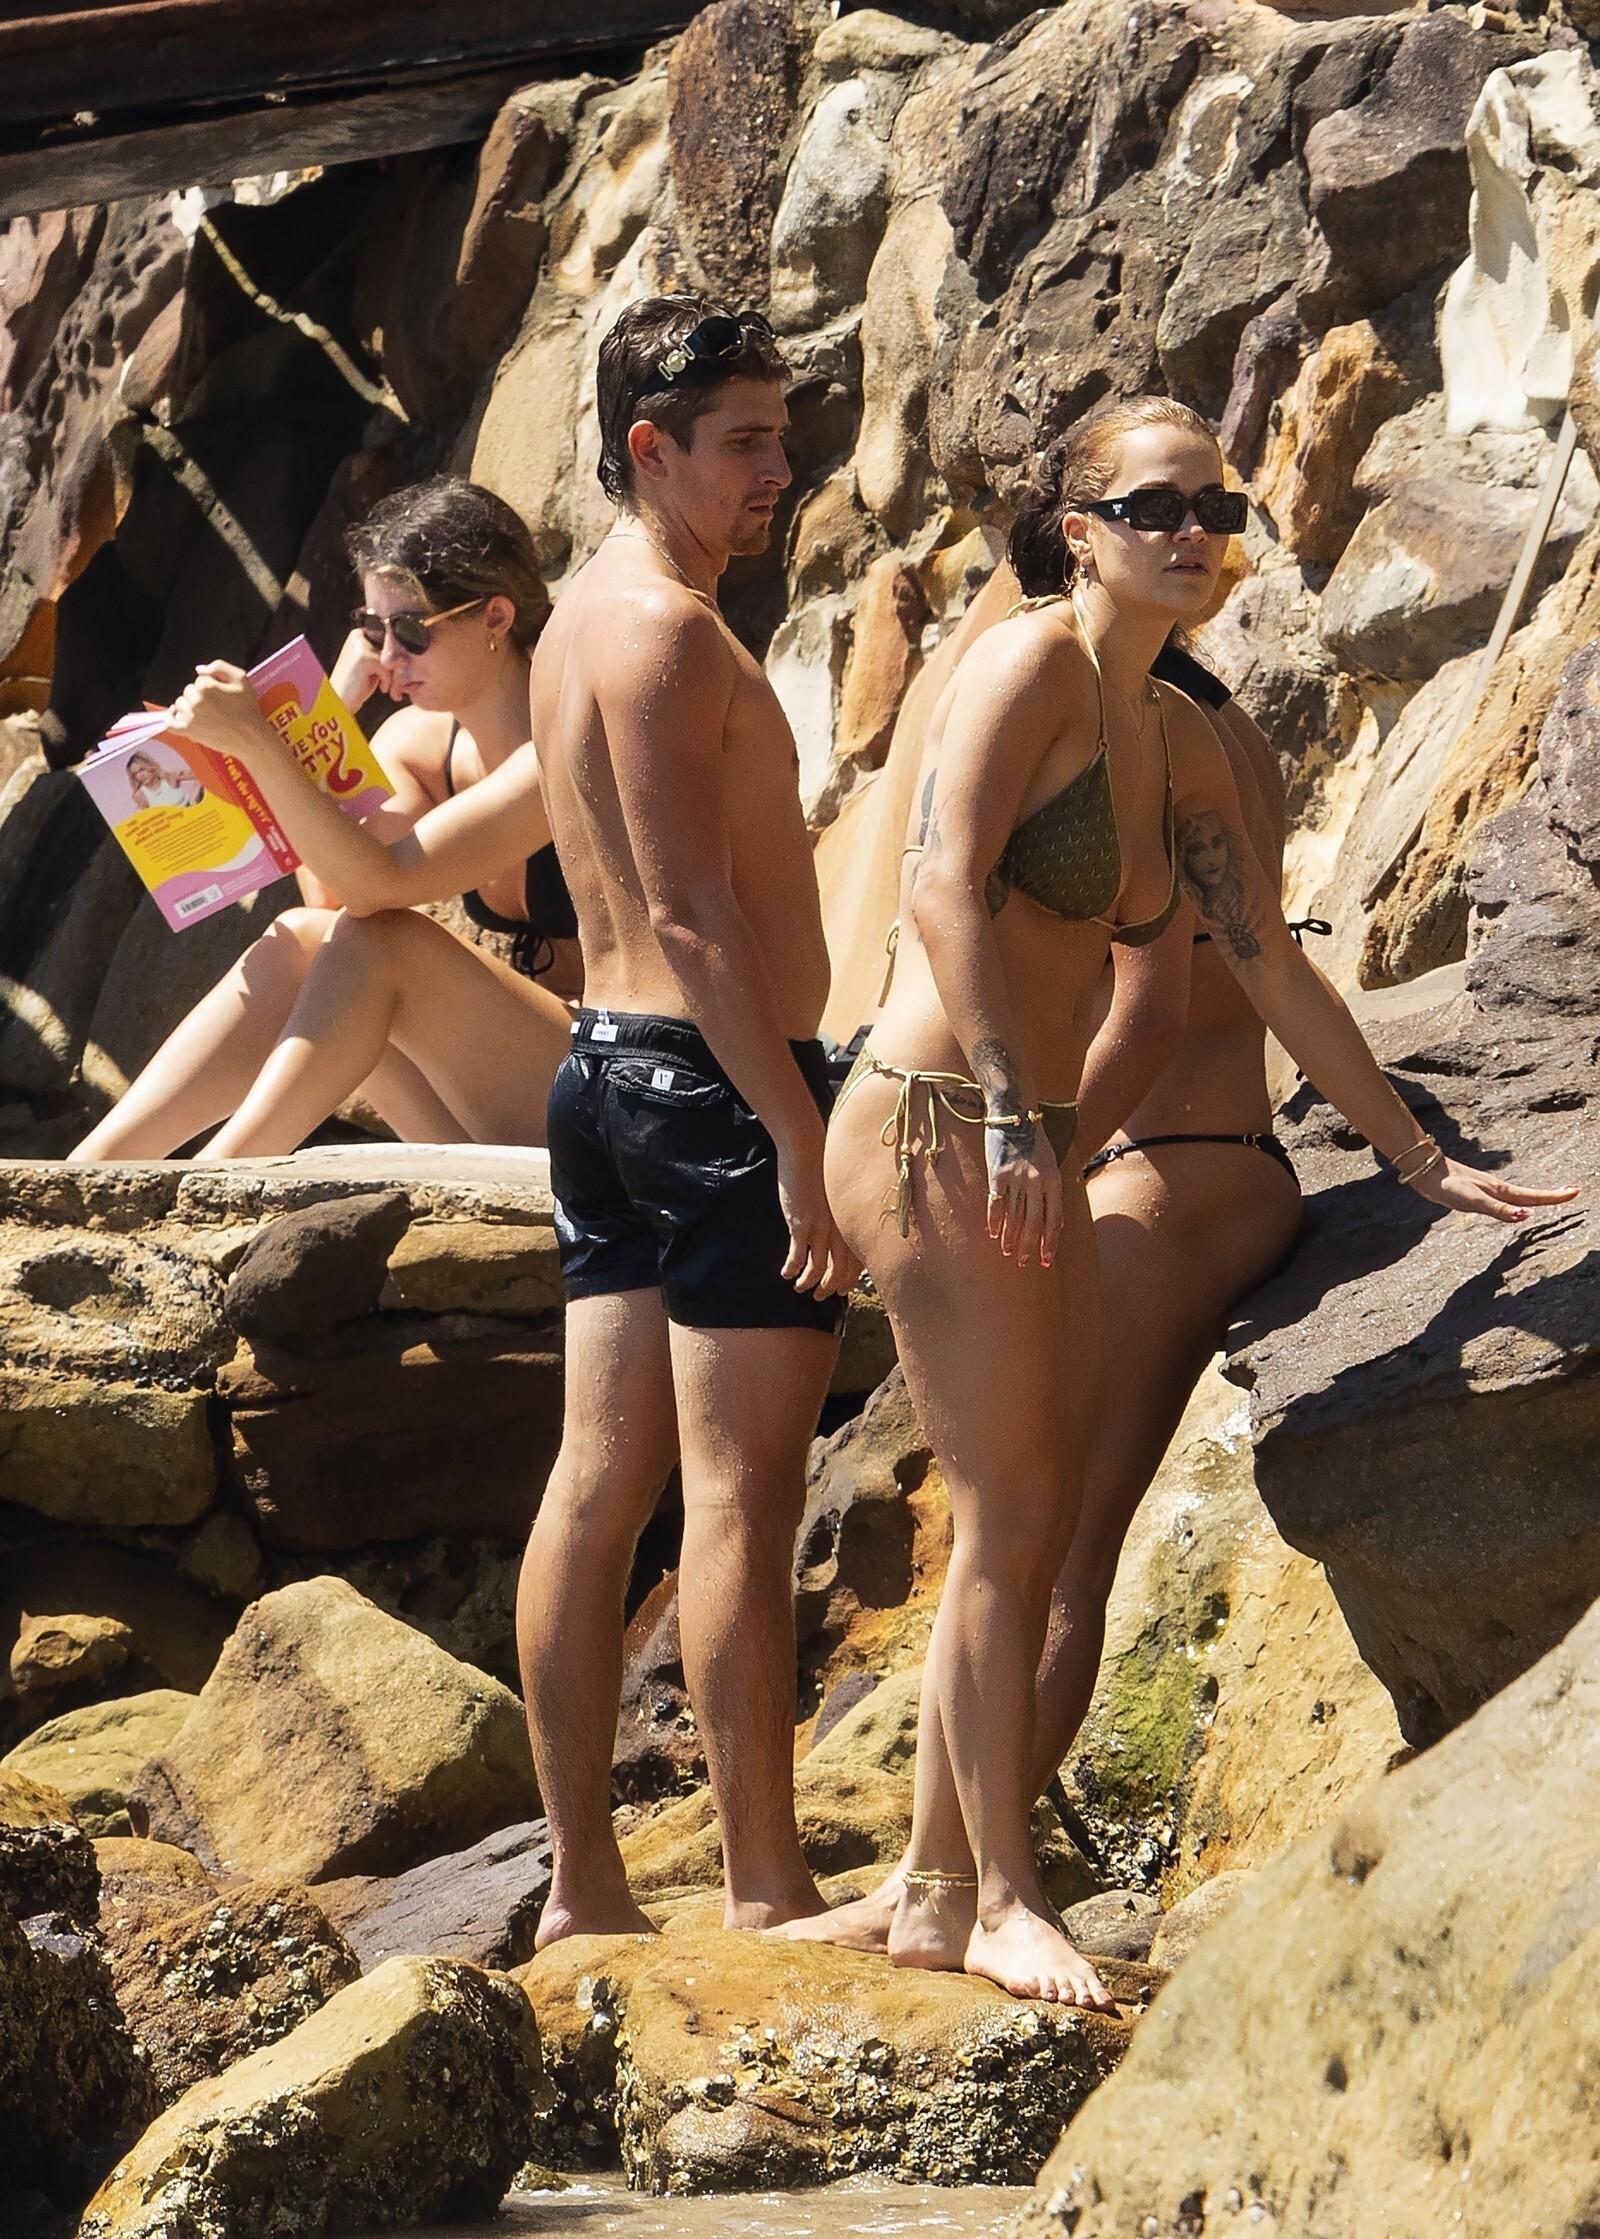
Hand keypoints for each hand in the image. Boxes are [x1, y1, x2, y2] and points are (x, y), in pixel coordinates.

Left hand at [169, 663, 277, 761]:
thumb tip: (199, 669)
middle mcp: (195, 699)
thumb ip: (220, 667)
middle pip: (188, 691)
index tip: (221, 696)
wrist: (250, 737)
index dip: (211, 686)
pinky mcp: (188, 730)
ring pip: (180, 704)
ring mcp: (190, 715)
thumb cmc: (248, 709)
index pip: (199, 680)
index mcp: (206, 685)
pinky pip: (169, 722)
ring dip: (189, 706)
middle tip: (215, 706)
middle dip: (199, 696)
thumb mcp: (241, 679)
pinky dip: (169, 717)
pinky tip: (175, 714)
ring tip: (204, 714)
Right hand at [330, 627, 391, 709]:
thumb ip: (386, 656)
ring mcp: (359, 645)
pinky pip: (387, 668)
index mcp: (358, 634)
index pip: (388, 639)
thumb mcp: (373, 667)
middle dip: (394, 667)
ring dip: (393, 675)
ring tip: (385, 687)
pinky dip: (388, 681)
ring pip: (390, 659)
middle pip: (390, 648)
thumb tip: (406, 657)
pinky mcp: (363, 657)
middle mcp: (357, 636)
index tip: (391, 672)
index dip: (394, 657)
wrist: (339, 702)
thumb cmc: (356, 686)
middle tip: (390, 683)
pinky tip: (382, 689)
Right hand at [777, 1146, 861, 1300]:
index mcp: (852, 1222)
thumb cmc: (822, 1170)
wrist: (807, 1151)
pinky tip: (786, 1273)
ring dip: (808, 1284)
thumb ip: (839, 1216)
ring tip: (799, 1288)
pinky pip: (798, 1258)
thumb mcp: (837, 1197)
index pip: (858, 1262)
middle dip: (830, 1289)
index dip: (848, 1281)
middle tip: (820, 1297)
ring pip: (819, 1270)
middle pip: (841, 1272)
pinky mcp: (801, 1225)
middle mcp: (841, 1229)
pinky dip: (792, 1270)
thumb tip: (835, 1232)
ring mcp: (822, 1228)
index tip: (840, 1290)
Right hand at [986, 1113, 1061, 1269]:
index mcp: (1054, 1179)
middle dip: (1030, 1246)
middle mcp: (1036, 1181)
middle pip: (1034, 1222)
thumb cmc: (1034, 1141)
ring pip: (1014, 1216)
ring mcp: (1016, 1178)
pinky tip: (993, 1233)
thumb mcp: (1050, 1164)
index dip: (1050, 1242)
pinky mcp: (997, 1173)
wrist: (1014, 1114)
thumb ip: (1052, 1191)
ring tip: (1008, 1252)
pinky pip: (996, 1203)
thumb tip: (1054, 1222)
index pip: (1054, 1219)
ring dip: (1011, 1237)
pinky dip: (994, 1220)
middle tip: (1024, 1262)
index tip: (1046, 1261)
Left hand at [1408, 1156, 1579, 1223]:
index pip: (1534, 1197)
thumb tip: (1526, 1217)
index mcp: (1501, 1192)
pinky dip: (1516, 1203)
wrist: (1426, 1172)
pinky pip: (1504, 1200)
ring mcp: (1487, 1191)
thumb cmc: (1448, 1186)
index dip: (1555, 1197)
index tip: (1576, 1191)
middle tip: (1573, 1192)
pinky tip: (1513, 1205)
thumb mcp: (1474, 1200)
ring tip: (1551, 1199)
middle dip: (1552, 1196)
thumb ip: (1498, 1210)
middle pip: (1530, 1196)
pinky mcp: (1476, 1194)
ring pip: (1518, 1197)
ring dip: (1537, 1198)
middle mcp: (1497, 1191)